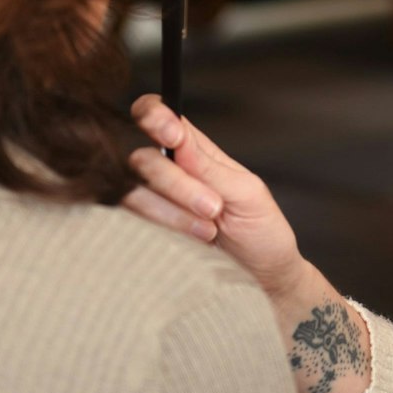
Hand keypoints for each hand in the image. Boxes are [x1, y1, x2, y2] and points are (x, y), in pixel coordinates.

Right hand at [123, 95, 308, 299]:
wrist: (261, 278)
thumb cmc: (261, 232)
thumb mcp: (246, 193)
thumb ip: (208, 167)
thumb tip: (177, 138)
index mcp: (196, 149)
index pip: (159, 115)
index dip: (155, 117)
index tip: (172, 138)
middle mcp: (169, 170)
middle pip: (143, 158)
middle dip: (177, 184)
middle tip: (213, 207)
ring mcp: (155, 201)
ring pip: (134, 192)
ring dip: (172, 212)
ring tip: (208, 230)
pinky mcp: (146, 231)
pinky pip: (131, 222)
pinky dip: (162, 230)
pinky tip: (191, 241)